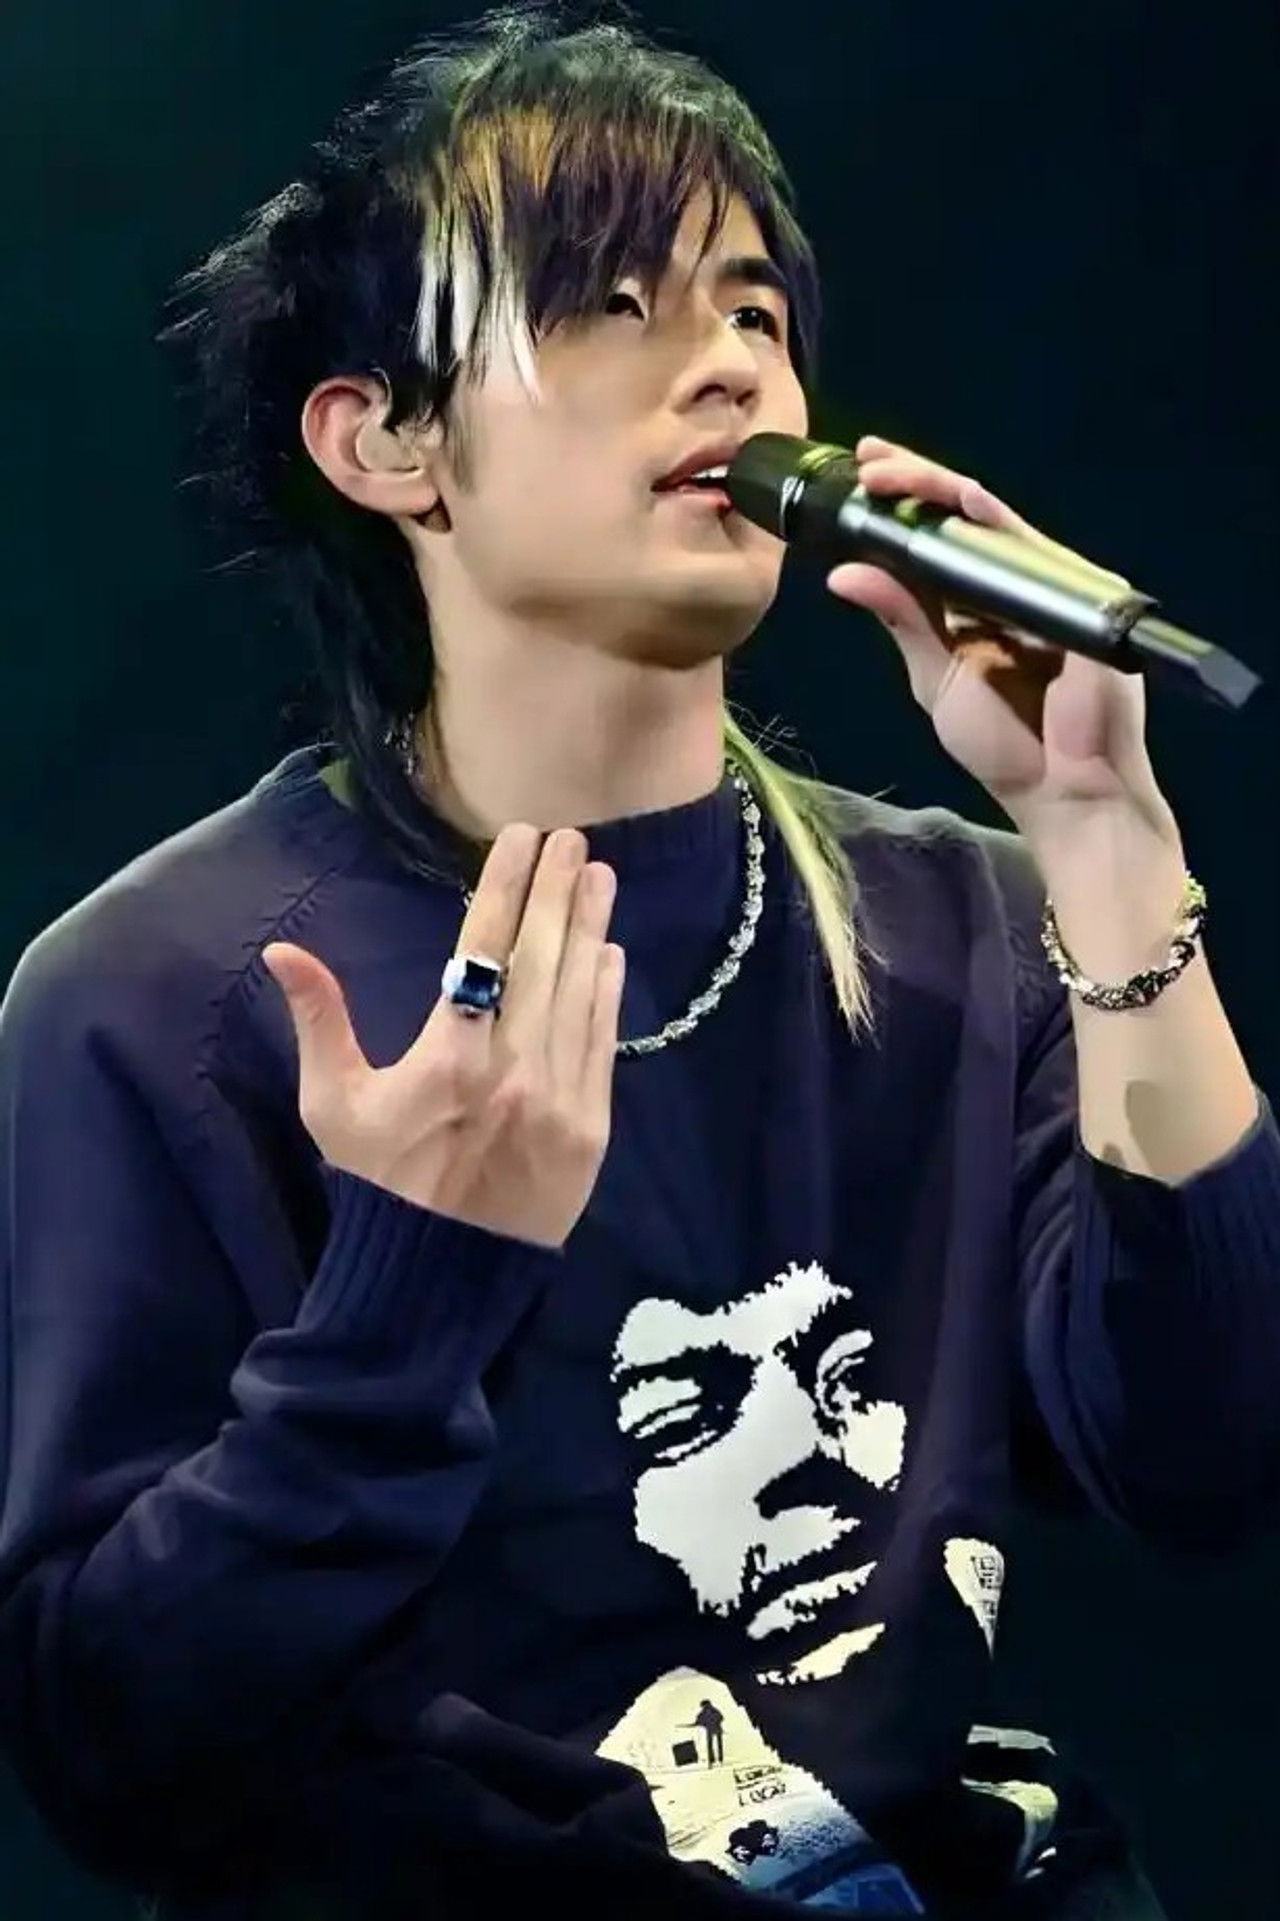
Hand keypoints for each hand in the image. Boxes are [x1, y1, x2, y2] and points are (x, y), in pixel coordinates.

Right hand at [262, 825, 624, 1249]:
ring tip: (598, 877)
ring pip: (580, 994)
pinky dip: (607, 994)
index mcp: (449, 1055)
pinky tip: (609, 953)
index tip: (520, 837)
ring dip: (591, 929)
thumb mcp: (333, 1105)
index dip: (504, 885)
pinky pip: (603, 1045)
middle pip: (542, 958)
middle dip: (556, 891)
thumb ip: (319, 1021)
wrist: (437, 1278)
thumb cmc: (379, 1182)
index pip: (484, 947)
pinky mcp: (589, 1130)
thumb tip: (284, 952)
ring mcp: (558, 1099)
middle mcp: (512, 1068)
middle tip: (571, 839)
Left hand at [825, 435, 1180, 858]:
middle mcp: (1007, 582)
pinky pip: (1030, 545)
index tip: (857, 478)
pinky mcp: (1076, 590)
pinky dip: (994, 518)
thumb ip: (900, 620)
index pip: (933, 537)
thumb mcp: (936, 675)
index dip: (900, 504)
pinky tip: (962, 500)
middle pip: (959, 514)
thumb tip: (844, 573)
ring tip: (889, 473)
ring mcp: (1044, 581)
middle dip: (912, 480)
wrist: (1063, 790)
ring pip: (989, 516)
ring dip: (940, 488)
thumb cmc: (1006, 744)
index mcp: (971, 601)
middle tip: (868, 461)